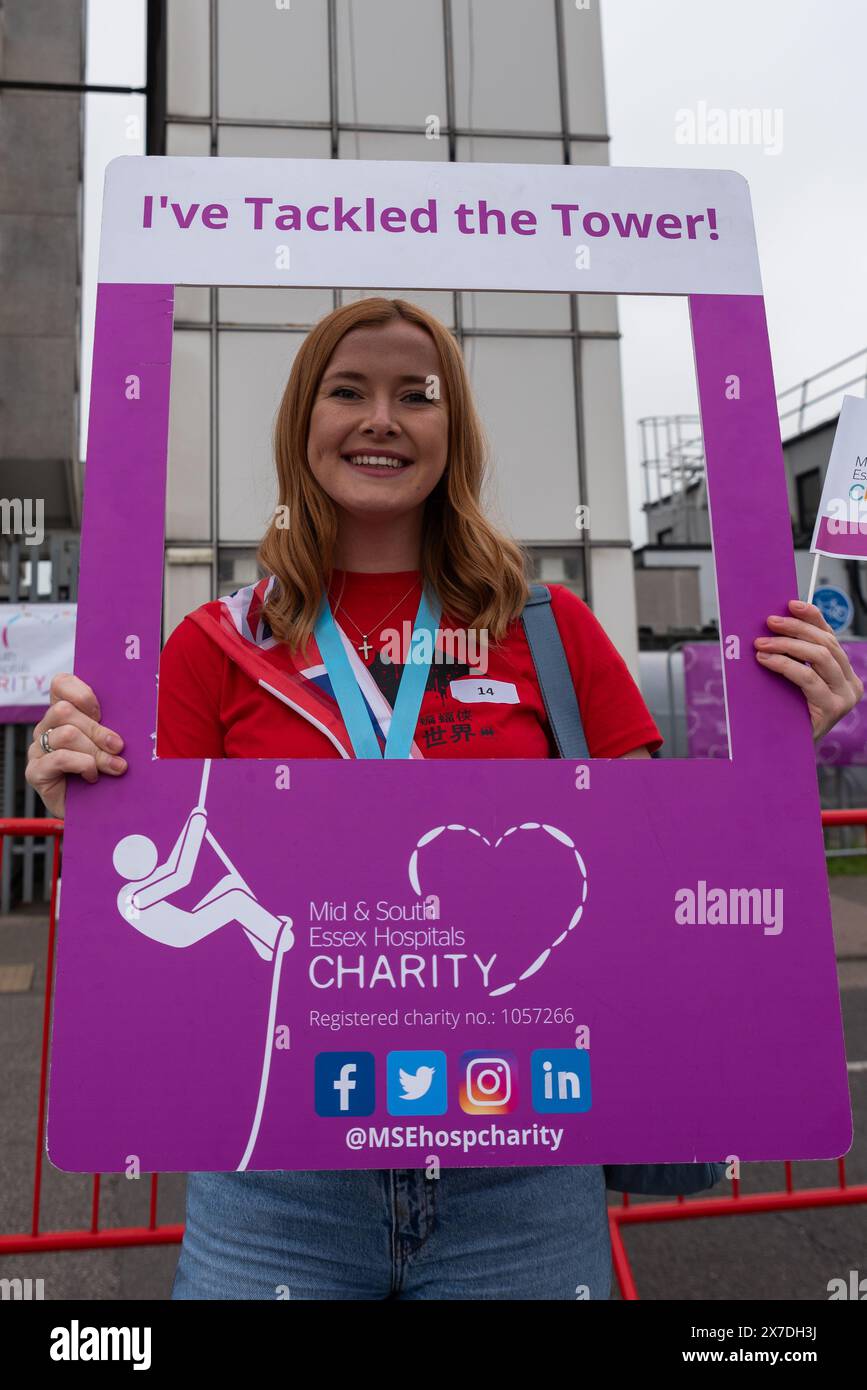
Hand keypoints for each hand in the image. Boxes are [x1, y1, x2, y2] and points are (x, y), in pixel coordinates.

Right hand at [25, 673, 127, 818]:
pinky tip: (92, 776)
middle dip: (98, 730)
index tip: (102, 711)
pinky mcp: (36, 772)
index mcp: (64, 714)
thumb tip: (140, 714)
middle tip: (119, 748)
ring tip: (114, 767)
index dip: (81, 692)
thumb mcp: (113, 745)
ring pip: (65, 734)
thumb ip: (115, 725)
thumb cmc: (107, 774)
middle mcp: (47, 728)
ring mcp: (38, 749)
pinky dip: (81, 765)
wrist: (98, 813)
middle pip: (65, 711)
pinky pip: (58, 758)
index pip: (61, 684)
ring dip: (96, 752)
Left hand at [753, 600, 864, 741]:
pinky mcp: (832, 709)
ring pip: (820, 657)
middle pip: (826, 643)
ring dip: (787, 645)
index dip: (812, 617)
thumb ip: (794, 659)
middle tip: (769, 623)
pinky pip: (808, 678)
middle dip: (796, 629)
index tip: (791, 603)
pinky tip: (766, 659)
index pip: (831, 637)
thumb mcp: (793, 682)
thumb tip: (773, 627)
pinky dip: (784, 664)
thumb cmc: (787, 714)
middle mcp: (851, 684)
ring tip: (762, 643)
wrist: (786, 752)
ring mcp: (845, 698)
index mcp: (845, 674)